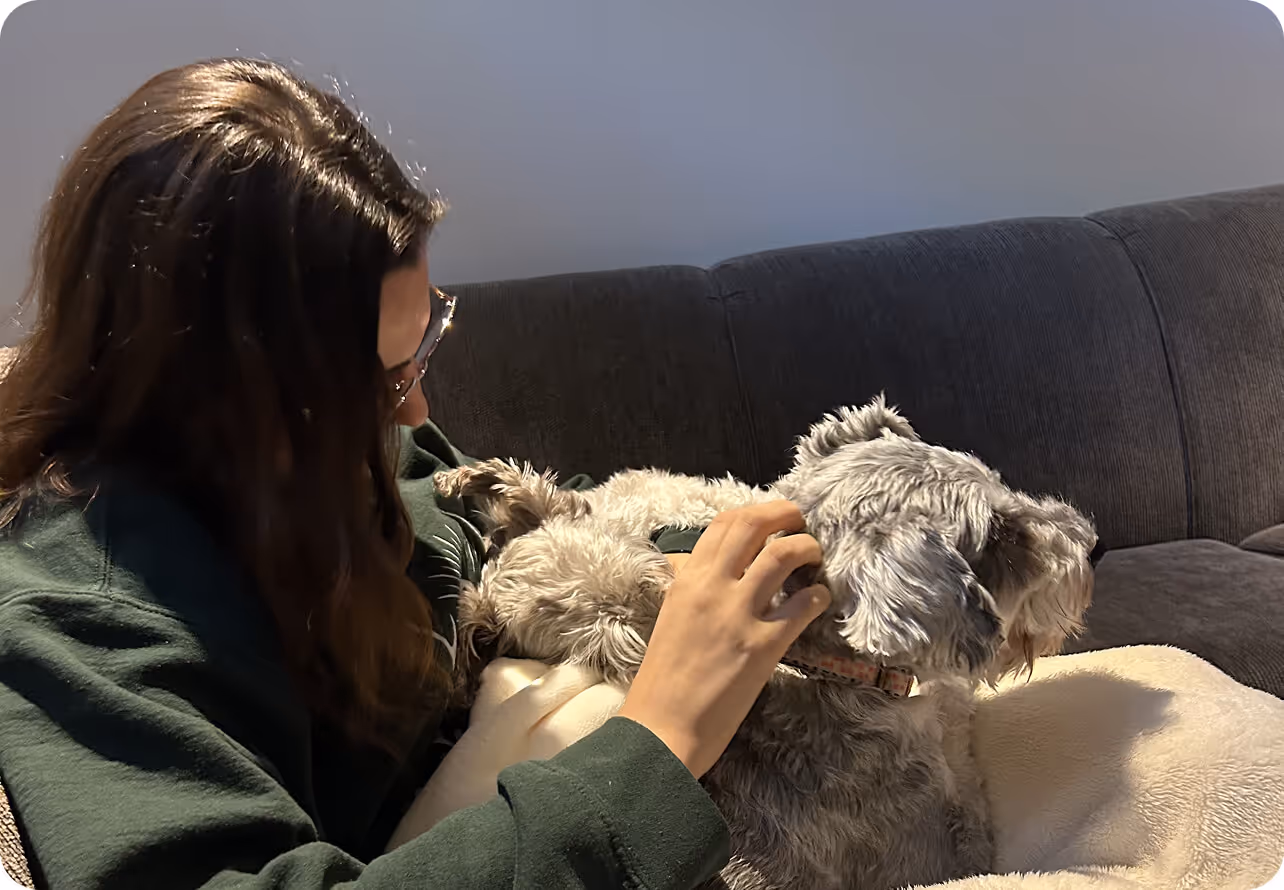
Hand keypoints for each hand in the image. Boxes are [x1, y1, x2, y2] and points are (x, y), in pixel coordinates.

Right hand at [618, 501, 830, 777]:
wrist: (660, 729)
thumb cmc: (662, 680)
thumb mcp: (671, 617)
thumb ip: (691, 587)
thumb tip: (701, 565)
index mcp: (687, 581)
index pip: (724, 524)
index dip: (755, 512)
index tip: (774, 518)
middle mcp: (711, 588)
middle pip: (754, 526)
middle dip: (785, 515)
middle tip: (801, 521)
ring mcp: (738, 616)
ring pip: (782, 556)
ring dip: (806, 548)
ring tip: (815, 556)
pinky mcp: (762, 648)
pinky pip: (802, 607)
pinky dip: (817, 596)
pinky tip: (819, 599)